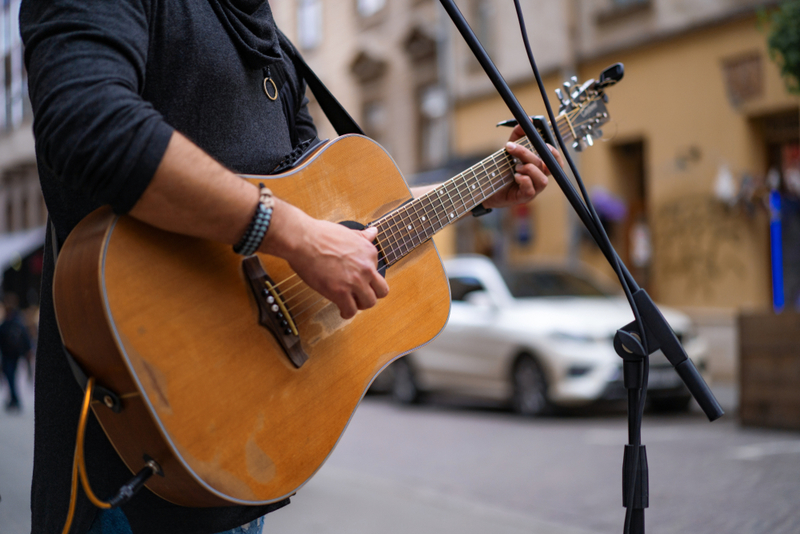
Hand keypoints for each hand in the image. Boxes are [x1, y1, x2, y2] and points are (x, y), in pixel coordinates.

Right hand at [263, 200, 388, 319]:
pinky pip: (351, 310)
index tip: (357, 278)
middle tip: (360, 295)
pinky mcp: (340, 292)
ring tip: (350, 302)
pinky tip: (341, 310)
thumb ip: (362, 236)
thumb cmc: (320, 234)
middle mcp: (366, 268)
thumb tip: (373, 232)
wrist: (303, 240)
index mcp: (369, 253)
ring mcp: (355, 281)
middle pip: (381, 291)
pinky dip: (346, 313)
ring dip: (360, 305)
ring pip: (369, 303)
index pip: (377, 272)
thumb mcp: (348, 232)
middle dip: (371, 294)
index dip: (366, 277)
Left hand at [482, 125, 562, 209]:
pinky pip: (530, 190)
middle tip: (511, 147)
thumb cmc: (501, 169)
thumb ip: (518, 135)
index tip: (546, 145)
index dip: (555, 154)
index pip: (556, 163)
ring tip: (515, 167)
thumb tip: (528, 120)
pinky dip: (524, 180)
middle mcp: (538, 179)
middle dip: (527, 154)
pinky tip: (516, 176)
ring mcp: (533, 190)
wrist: (485, 186)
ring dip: (529, 169)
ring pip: (542, 180)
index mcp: (539, 168)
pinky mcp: (523, 198)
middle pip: (544, 166)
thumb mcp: (510, 149)